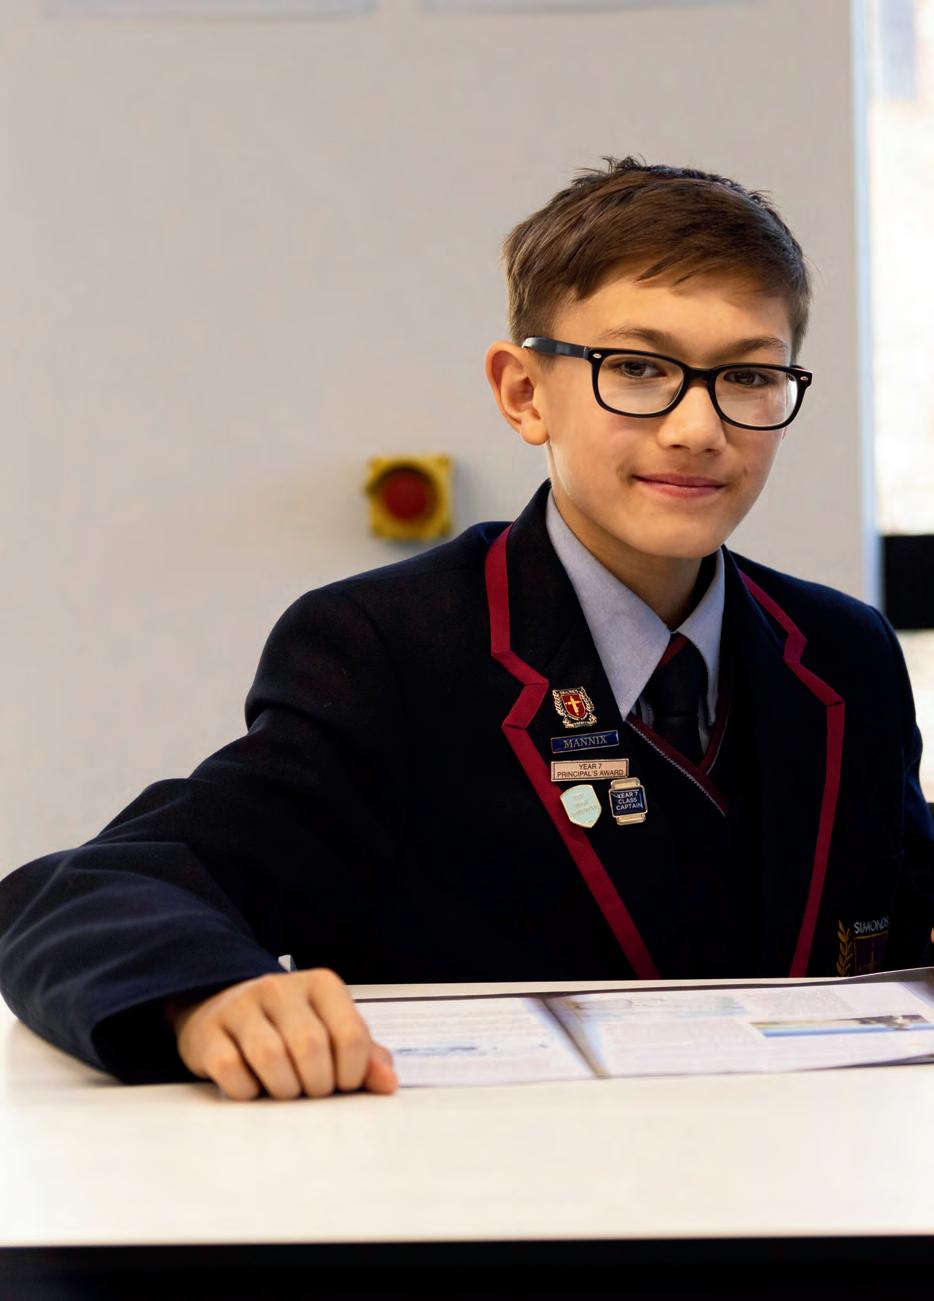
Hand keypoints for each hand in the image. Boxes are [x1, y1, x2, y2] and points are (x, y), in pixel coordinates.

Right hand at [167, 968, 397, 1100]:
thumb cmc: (287, 1027)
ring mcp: (241, 1006)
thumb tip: (389, 1084)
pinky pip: (230, 1069)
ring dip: (284, 1089)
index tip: (343, 1084)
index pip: (351, 1036)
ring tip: (286, 1091)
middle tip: (313, 1092)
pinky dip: (246, 1090)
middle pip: (311, 1046)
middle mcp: (280, 987)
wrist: (221, 1006)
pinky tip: (252, 1086)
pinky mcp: (208, 1031)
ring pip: (270, 1056)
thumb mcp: (330, 1031)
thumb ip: (364, 1055)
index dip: (353, 1074)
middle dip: (317, 1084)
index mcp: (320, 984)